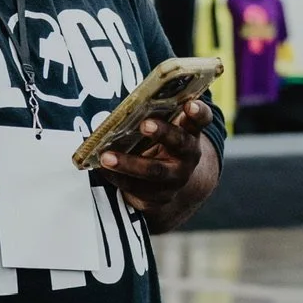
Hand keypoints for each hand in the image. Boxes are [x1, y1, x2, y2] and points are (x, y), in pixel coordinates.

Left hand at [98, 99, 215, 225]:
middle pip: (179, 143)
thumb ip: (157, 117)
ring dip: (129, 164)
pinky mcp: (159, 196)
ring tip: (106, 157)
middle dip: (162, 133)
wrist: (170, 184)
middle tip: (144, 125)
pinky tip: (102, 169)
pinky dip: (117, 177)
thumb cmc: (162, 146)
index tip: (189, 105)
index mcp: (190, 133)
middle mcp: (188, 156)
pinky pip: (136, 188)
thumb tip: (126, 106)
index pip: (200, 120)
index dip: (197, 112)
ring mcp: (176, 178)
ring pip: (155, 171)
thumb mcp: (166, 130)